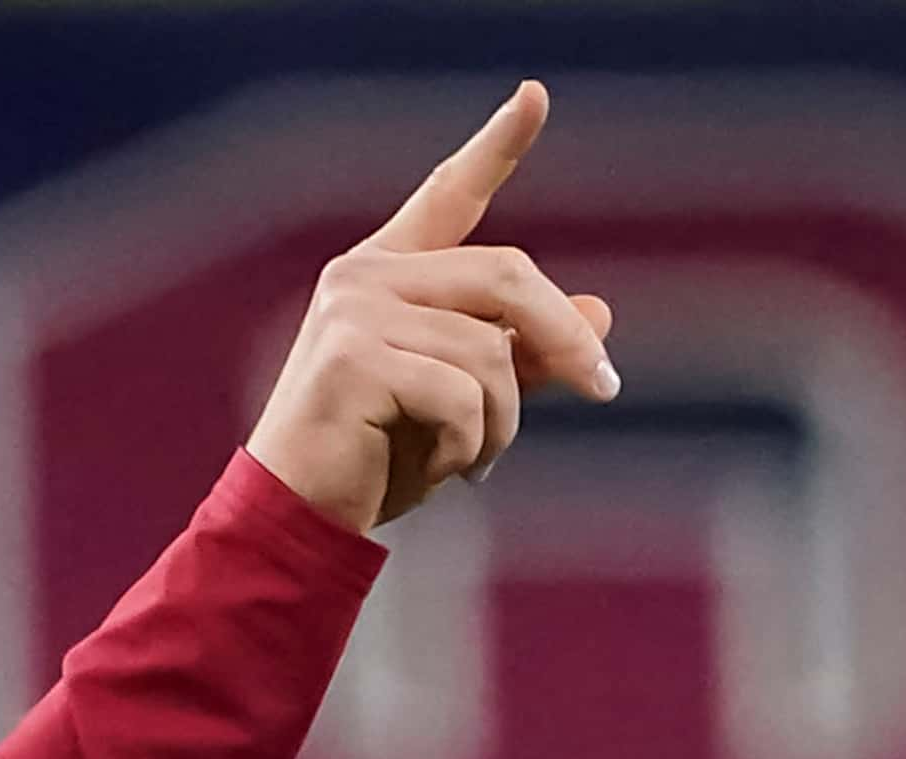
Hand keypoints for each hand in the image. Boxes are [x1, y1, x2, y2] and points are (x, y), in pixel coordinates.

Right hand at [245, 80, 618, 532]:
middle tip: (604, 385)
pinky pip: (462, 395)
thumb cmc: (375, 459)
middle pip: (506, 275)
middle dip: (565, 337)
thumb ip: (522, 353)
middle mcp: (365, 276)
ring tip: (478, 460)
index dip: (497, 145)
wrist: (301, 517)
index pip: (450, 195)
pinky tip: (448, 469)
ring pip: (491, 350)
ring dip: (506, 420)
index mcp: (388, 273)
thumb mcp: (464, 401)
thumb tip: (600, 309)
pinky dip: (474, 445)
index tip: (535, 94)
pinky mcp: (353, 358)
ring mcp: (354, 312)